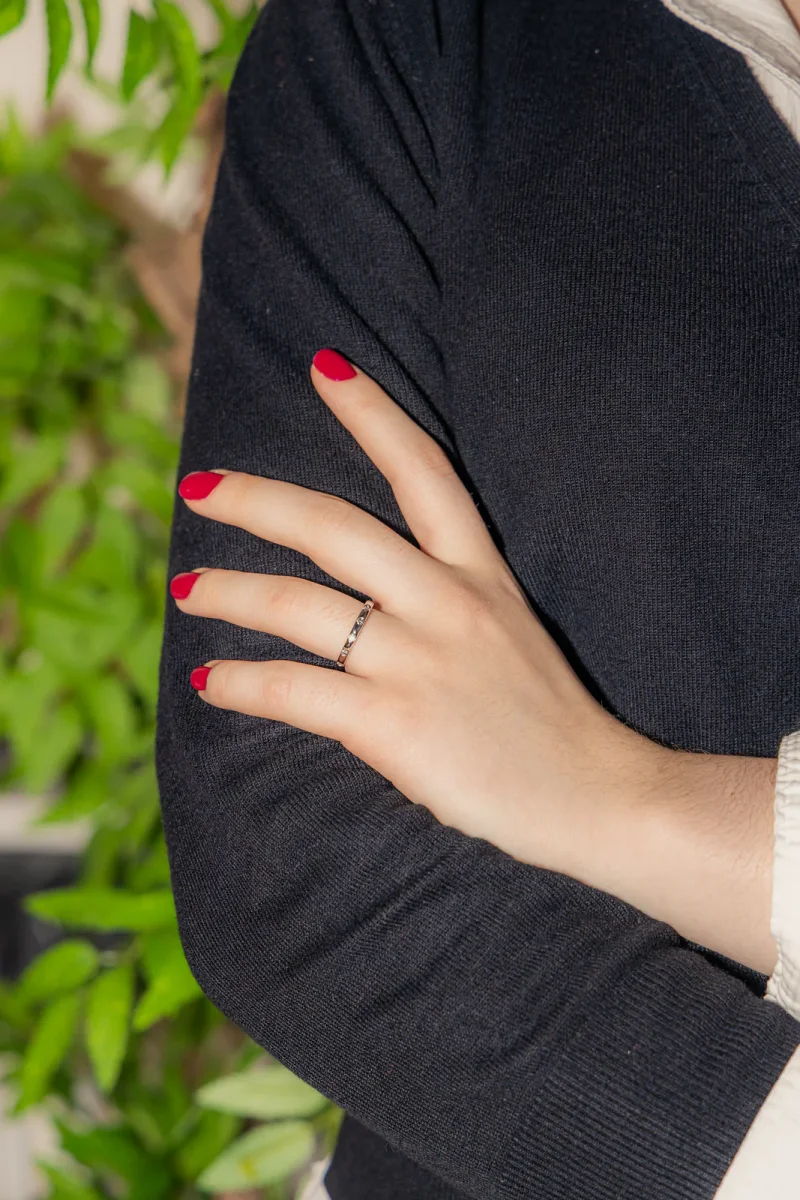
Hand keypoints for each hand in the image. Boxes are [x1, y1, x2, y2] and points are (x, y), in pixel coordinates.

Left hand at [170, 348, 777, 971]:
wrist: (599, 797)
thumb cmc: (550, 722)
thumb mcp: (509, 633)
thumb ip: (444, 604)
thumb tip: (361, 602)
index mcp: (480, 573)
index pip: (423, 471)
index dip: (372, 413)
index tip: (325, 366)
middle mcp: (447, 602)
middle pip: (333, 528)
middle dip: (256, 500)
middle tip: (199, 488)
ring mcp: (419, 662)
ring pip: (298, 606)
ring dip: (229, 593)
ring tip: (186, 591)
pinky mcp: (394, 726)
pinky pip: (294, 691)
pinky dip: (243, 684)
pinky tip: (212, 682)